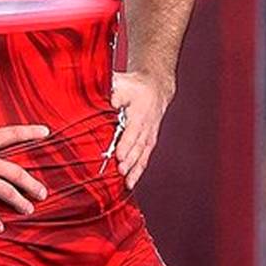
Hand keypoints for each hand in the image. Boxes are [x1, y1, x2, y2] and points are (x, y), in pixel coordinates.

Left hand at [111, 70, 173, 189]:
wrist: (157, 86)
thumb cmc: (134, 86)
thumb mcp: (123, 83)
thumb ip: (114, 92)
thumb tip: (109, 102)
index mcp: (140, 110)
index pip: (133, 129)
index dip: (127, 143)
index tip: (119, 155)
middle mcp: (147, 125)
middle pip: (139, 144)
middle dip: (130, 159)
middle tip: (121, 171)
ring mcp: (150, 134)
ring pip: (143, 153)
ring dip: (135, 168)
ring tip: (127, 182)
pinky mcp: (149, 141)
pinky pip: (145, 157)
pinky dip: (138, 171)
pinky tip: (130, 183)